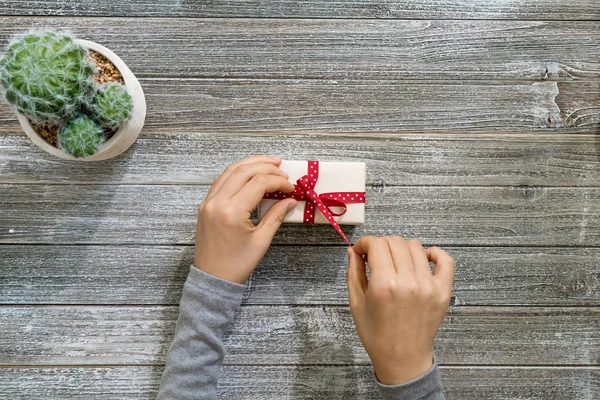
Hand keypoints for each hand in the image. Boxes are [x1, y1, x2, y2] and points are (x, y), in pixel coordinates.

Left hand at [194, 155, 296, 283]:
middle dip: (265, 166)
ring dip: (250, 164)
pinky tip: (250, 173)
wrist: (212, 279)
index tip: (290, 187)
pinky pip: (221, 180)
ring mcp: (208, 202)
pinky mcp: (205, 205)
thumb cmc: (237, 264)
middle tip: (282, 168)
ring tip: (268, 163)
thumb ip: (276, 216)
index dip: (278, 181)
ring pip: (230, 171)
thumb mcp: (261, 241)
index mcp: (232, 212)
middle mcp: (217, 202)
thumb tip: (290, 199)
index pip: (258, 183)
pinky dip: (237, 172)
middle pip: (243, 171)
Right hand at [346, 236, 454, 384]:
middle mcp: (408, 282)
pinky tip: (423, 258)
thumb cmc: (376, 335)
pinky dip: (434, 253)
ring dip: (401, 248)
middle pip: (395, 242)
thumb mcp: (356, 304)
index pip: (376, 244)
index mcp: (384, 285)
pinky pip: (445, 260)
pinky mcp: (443, 291)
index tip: (360, 250)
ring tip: (395, 261)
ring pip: (416, 247)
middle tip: (375, 257)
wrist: (403, 359)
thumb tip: (354, 251)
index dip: (365, 243)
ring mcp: (429, 286)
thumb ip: (354, 273)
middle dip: (381, 244)